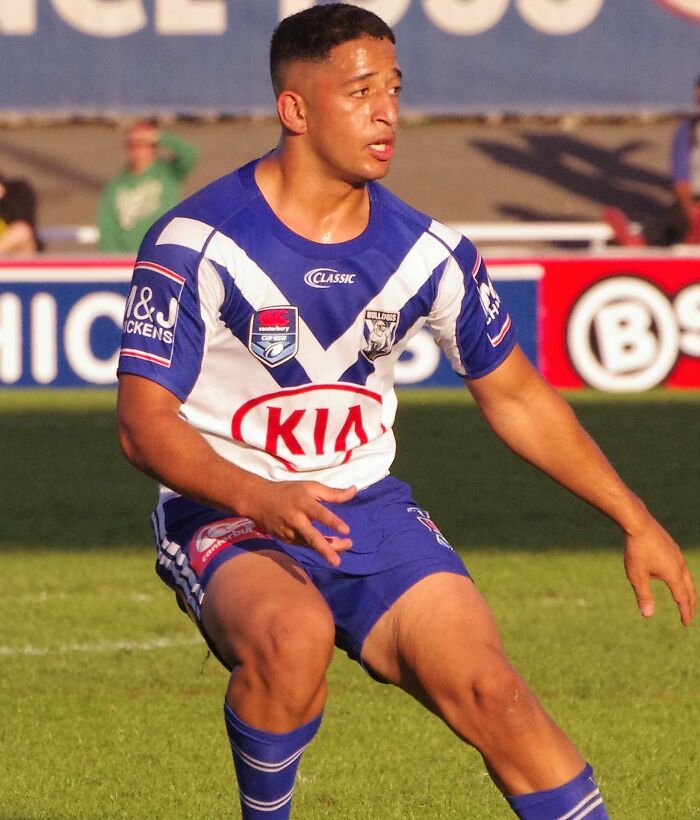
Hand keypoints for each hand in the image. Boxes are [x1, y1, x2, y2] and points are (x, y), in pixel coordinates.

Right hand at [241, 479, 356, 566]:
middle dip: (325, 550)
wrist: (257, 500)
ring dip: (326, 550)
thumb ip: (332, 492)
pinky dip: (317, 547)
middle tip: (337, 562)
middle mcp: (295, 519)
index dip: (333, 522)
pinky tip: (330, 547)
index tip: (346, 531)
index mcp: (302, 502)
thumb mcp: (309, 486)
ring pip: (309, 545)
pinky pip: (304, 545)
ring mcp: (289, 532)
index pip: (319, 513)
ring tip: (342, 551)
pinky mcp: (286, 540)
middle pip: (311, 537)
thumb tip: (354, 490)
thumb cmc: (288, 491)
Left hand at [623, 516, 695, 625]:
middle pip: (690, 589)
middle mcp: (680, 565)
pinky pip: (680, 565)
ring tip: (683, 596)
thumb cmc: (636, 550)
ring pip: (686, 576)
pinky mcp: (672, 546)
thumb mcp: (636, 575)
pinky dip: (681, 576)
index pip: (683, 599)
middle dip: (690, 603)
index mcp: (674, 574)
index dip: (685, 612)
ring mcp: (677, 554)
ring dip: (686, 589)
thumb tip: (648, 616)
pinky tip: (671, 573)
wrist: (638, 523)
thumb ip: (644, 595)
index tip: (686, 623)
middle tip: (689, 614)